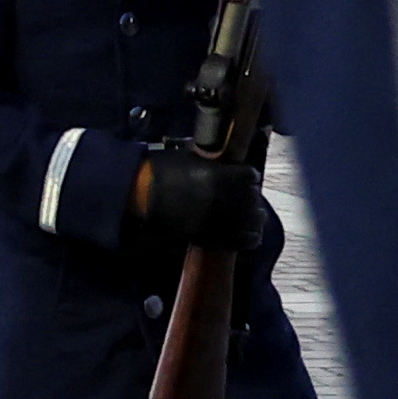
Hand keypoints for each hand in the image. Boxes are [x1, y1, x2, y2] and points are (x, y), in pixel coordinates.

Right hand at [140, 150, 269, 256]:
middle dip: (251, 197)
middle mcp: (224, 199)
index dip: (248, 176)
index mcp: (220, 176)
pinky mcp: (213, 236)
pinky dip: (250, 238)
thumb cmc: (163, 171)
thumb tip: (228, 163)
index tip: (245, 177)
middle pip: (253, 199)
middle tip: (246, 197)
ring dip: (254, 218)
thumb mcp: (191, 158)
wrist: (143, 196)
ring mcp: (220, 220)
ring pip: (253, 221)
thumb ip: (214, 163)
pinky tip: (251, 235)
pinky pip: (244, 241)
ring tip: (253, 217)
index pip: (251, 176)